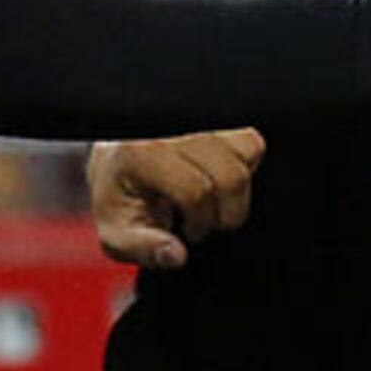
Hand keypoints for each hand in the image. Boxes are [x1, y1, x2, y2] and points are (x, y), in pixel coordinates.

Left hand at [87, 128, 265, 268]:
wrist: (118, 159)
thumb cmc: (119, 195)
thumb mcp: (117, 232)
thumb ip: (144, 249)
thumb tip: (177, 255)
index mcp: (142, 152)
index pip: (196, 190)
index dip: (199, 221)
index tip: (188, 230)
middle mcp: (171, 127)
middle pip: (230, 174)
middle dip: (224, 211)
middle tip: (203, 220)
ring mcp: (197, 116)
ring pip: (248, 152)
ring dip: (236, 187)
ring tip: (210, 196)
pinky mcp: (216, 115)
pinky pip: (252, 140)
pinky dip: (245, 163)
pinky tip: (218, 174)